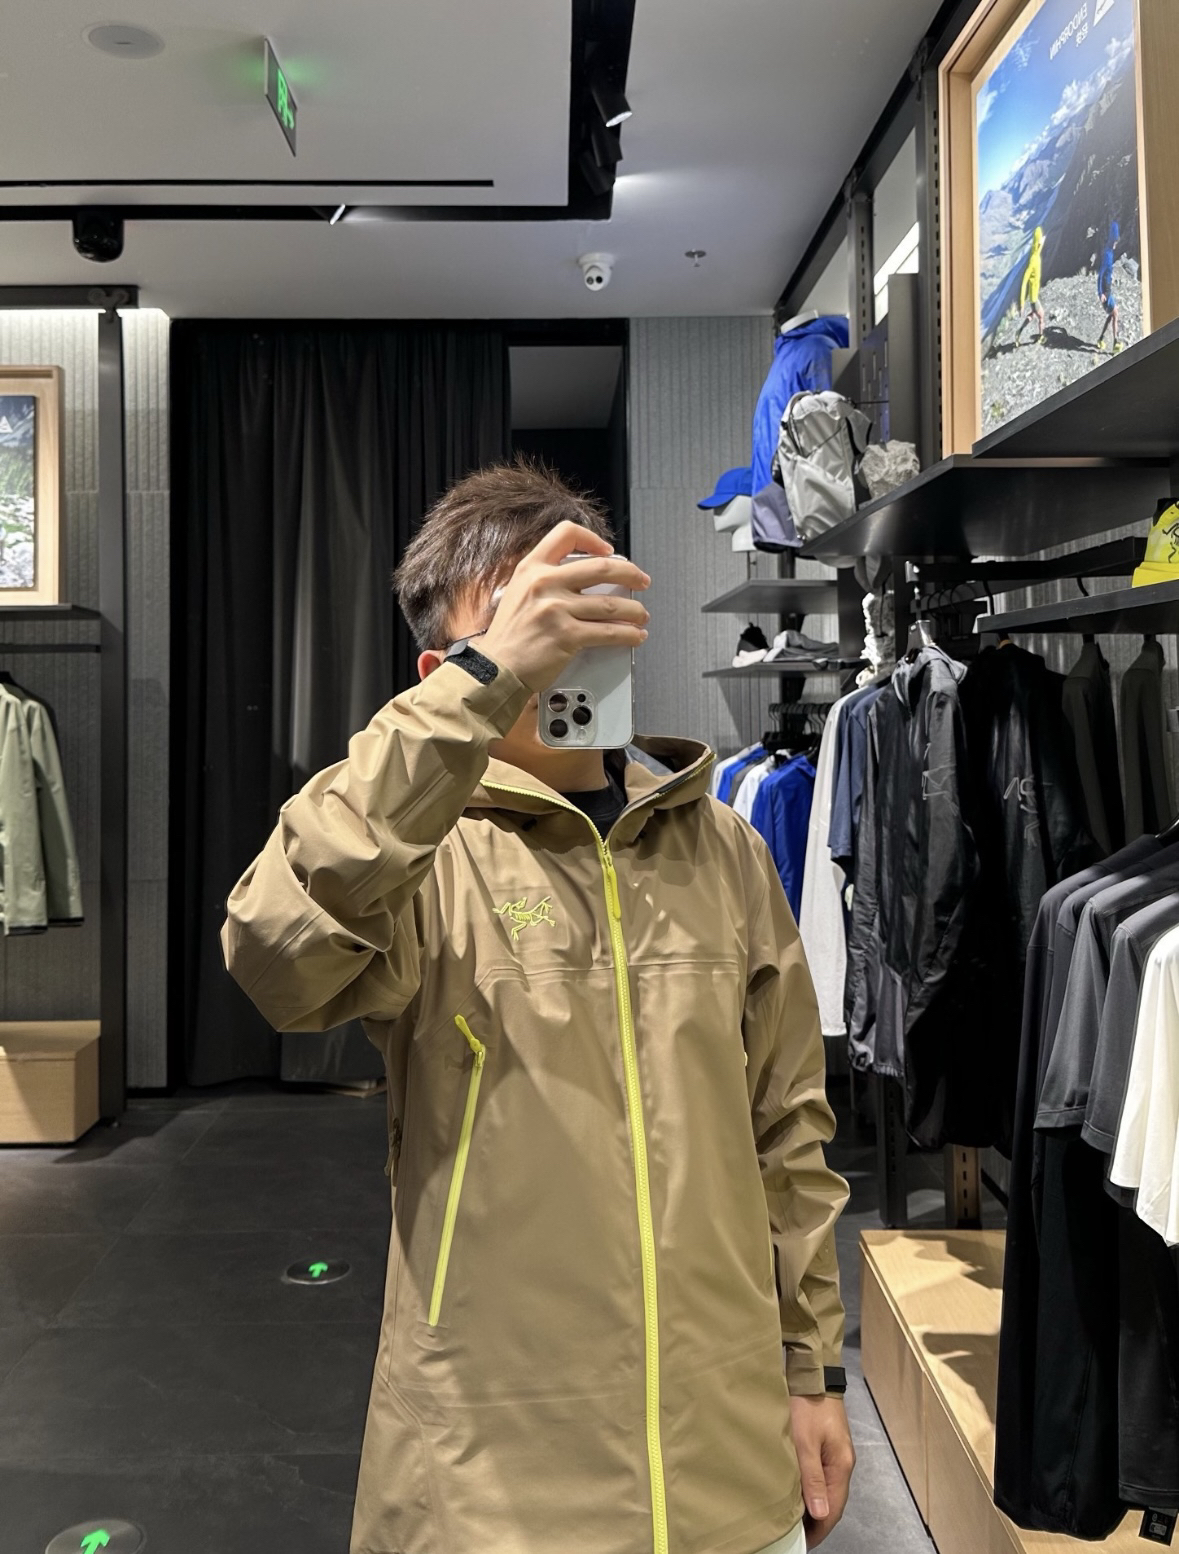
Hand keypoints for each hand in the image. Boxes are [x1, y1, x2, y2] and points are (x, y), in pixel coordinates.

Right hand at [478, 521, 650, 692]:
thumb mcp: (518, 593)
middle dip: (631, 573)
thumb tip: (582, 580)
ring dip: (634, 610)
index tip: (608, 551)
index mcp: (531, 568)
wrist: (495, 669)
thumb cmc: (508, 637)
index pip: (566, 534)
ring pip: (611, 604)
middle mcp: (545, 583)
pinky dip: (628, 634)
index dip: (593, 539)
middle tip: (641, 581)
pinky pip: (609, 632)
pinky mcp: (567, 636)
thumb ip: (545, 581)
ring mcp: (556, 609)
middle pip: (602, 567)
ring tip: (640, 615)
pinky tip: (634, 636)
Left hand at [790, 1394, 854, 1547]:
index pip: (833, 1509)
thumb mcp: (805, 1442)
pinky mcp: (827, 1445)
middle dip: (816, 1522)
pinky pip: (822, 1475)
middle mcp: (842, 1463)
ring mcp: (836, 1454)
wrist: (813, 1374)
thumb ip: (812, 1477)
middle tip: (795, 1534)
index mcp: (841, 1466)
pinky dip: (811, 1488)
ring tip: (794, 1518)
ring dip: (813, 1505)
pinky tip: (798, 1491)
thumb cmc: (807, 1406)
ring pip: (827, 1489)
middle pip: (832, 1502)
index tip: (802, 1543)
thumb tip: (819, 1513)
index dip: (819, 1530)